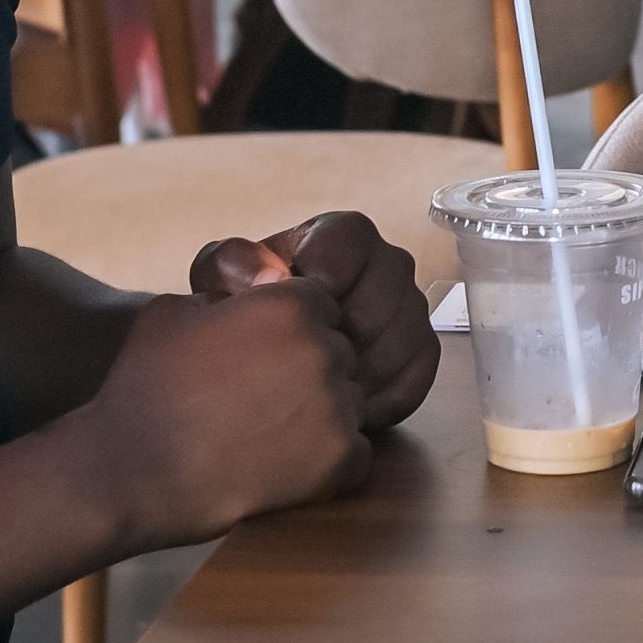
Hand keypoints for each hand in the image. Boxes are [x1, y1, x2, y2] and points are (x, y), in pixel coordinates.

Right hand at [71, 274, 374, 548]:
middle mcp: (324, 350)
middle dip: (306, 369)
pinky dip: (325, 460)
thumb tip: (267, 278)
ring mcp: (337, 407)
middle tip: (256, 397)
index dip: (287, 330)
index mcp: (291, 305)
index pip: (321, 305)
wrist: (135, 471)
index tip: (255, 355)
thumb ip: (230, 288)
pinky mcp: (341, 459)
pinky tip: (279, 461)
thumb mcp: (176, 310)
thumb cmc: (146, 386)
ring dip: (317, 413)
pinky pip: (355, 450)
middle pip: (338, 351)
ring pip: (348, 400)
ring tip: (262, 431)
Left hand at [195, 214, 442, 427]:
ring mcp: (409, 309)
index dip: (327, 273)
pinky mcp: (422, 352)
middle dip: (344, 330)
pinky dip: (382, 398)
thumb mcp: (221, 277)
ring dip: (362, 370)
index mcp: (341, 235)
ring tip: (323, 387)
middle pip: (387, 290)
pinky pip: (418, 375)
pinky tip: (347, 406)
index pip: (354, 238)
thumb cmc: (246, 306)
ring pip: (406, 335)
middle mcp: (385, 265)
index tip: (302, 302)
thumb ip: (233, 264)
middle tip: (309, 355)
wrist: (265, 351)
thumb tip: (271, 276)